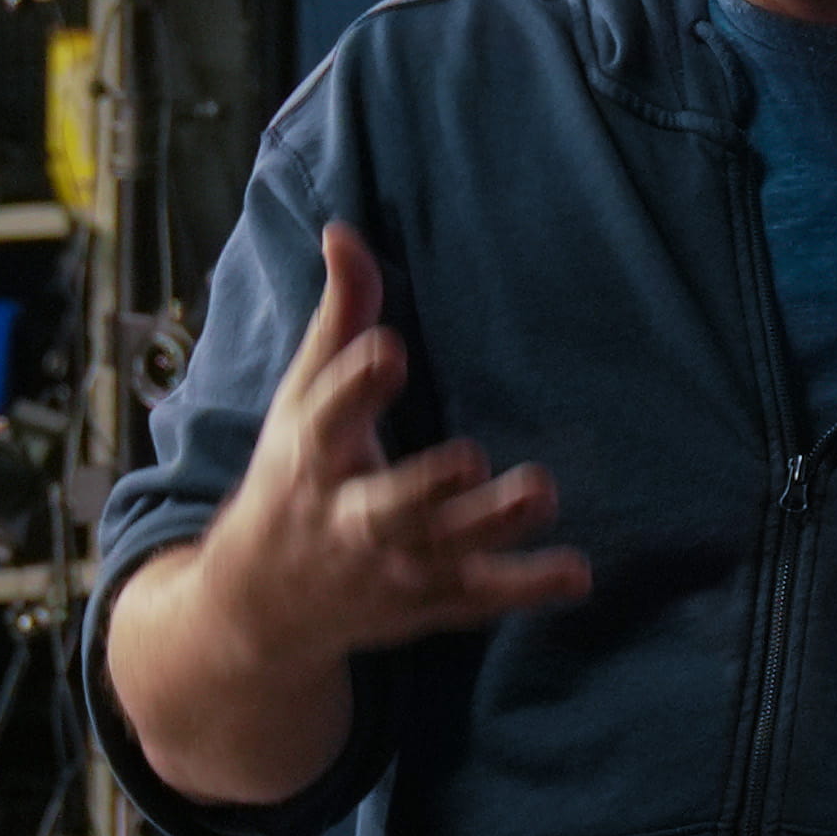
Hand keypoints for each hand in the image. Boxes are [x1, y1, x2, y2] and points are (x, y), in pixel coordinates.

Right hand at [207, 220, 595, 657]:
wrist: (260, 605)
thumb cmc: (292, 478)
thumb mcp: (302, 399)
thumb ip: (339, 318)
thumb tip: (344, 231)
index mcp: (312, 458)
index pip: (327, 417)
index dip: (355, 384)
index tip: (390, 348)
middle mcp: (346, 519)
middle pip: (387, 508)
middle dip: (424, 486)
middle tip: (469, 456)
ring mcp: (388, 569)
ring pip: (442, 554)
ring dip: (491, 526)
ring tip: (541, 490)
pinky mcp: (424, 602)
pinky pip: (476, 599)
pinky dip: (524, 588)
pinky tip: (576, 572)